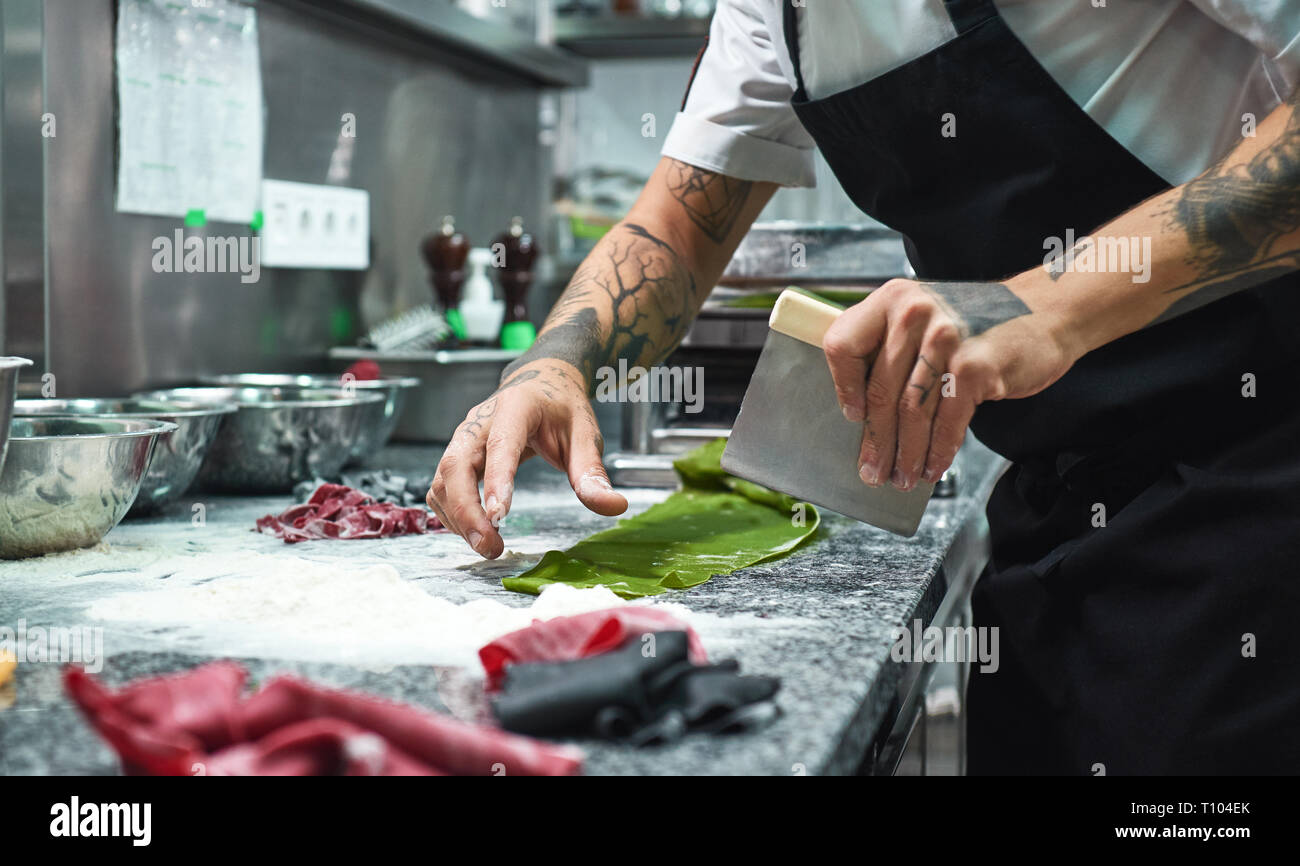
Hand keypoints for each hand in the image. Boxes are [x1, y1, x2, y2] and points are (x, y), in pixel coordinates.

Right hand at [426, 361, 627, 558]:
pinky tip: (475, 531)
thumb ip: (593, 472)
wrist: (542, 384)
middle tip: (490, 546)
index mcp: (515, 408)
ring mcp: (462, 438)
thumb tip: (613, 507)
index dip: (496, 480)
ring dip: (458, 518)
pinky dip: (451, 513)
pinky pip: (441, 488)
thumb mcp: (585, 434)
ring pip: (443, 479)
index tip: (499, 516)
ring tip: (488, 546)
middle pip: (456, 465)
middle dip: (466, 510)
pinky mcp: (456, 455)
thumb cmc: (562, 409)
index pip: (500, 444)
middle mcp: (479, 421)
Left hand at [821, 277, 1077, 490]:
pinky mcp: (974, 366)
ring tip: (901, 477)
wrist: (1046, 312)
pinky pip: (947, 421)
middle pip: (879, 390)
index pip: (842, 344)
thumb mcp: (926, 317)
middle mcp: (914, 313)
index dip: (843, 387)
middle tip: (872, 470)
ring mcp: (945, 338)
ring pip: (912, 411)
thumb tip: (862, 410)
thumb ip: (892, 347)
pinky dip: (938, 451)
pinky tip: (932, 467)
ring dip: (905, 454)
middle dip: (876, 441)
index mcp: (892, 299)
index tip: (852, 415)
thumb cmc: (979, 323)